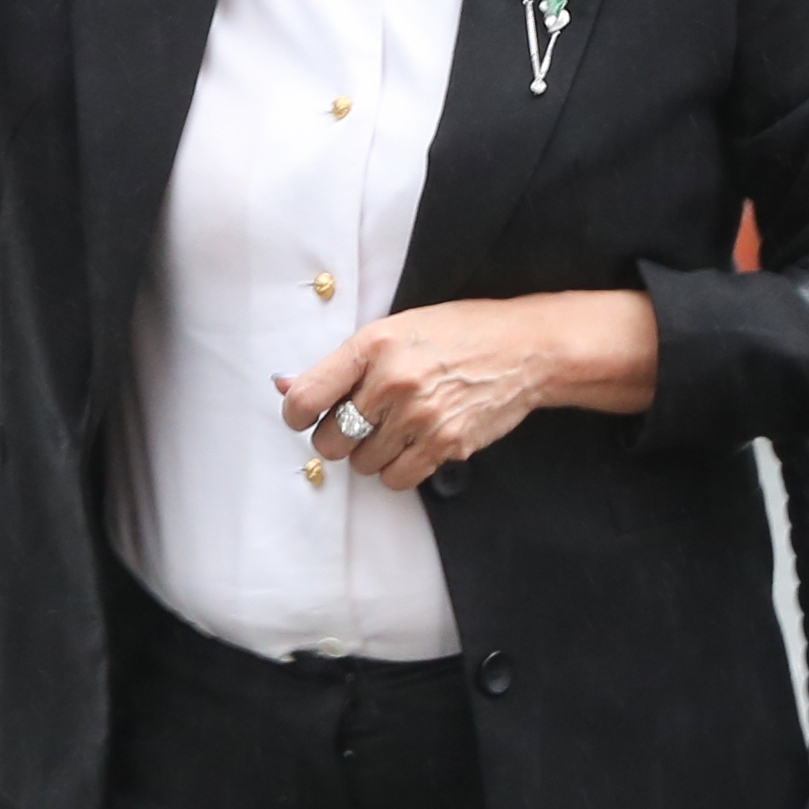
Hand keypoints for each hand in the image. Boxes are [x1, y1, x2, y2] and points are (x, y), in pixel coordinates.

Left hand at [275, 290, 654, 490]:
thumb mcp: (394, 329)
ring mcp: (420, 417)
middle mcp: (392, 382)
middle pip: (330, 440)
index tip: (307, 416)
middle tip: (358, 421)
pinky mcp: (445, 445)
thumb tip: (284, 386)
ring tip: (393, 427)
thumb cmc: (456, 332)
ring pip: (362, 464)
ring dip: (369, 453)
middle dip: (336, 436)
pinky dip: (396, 469)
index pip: (306, 398)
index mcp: (372, 346)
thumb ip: (340, 363)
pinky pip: (396, 479)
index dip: (297, 415)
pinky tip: (410, 445)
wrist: (523, 348)